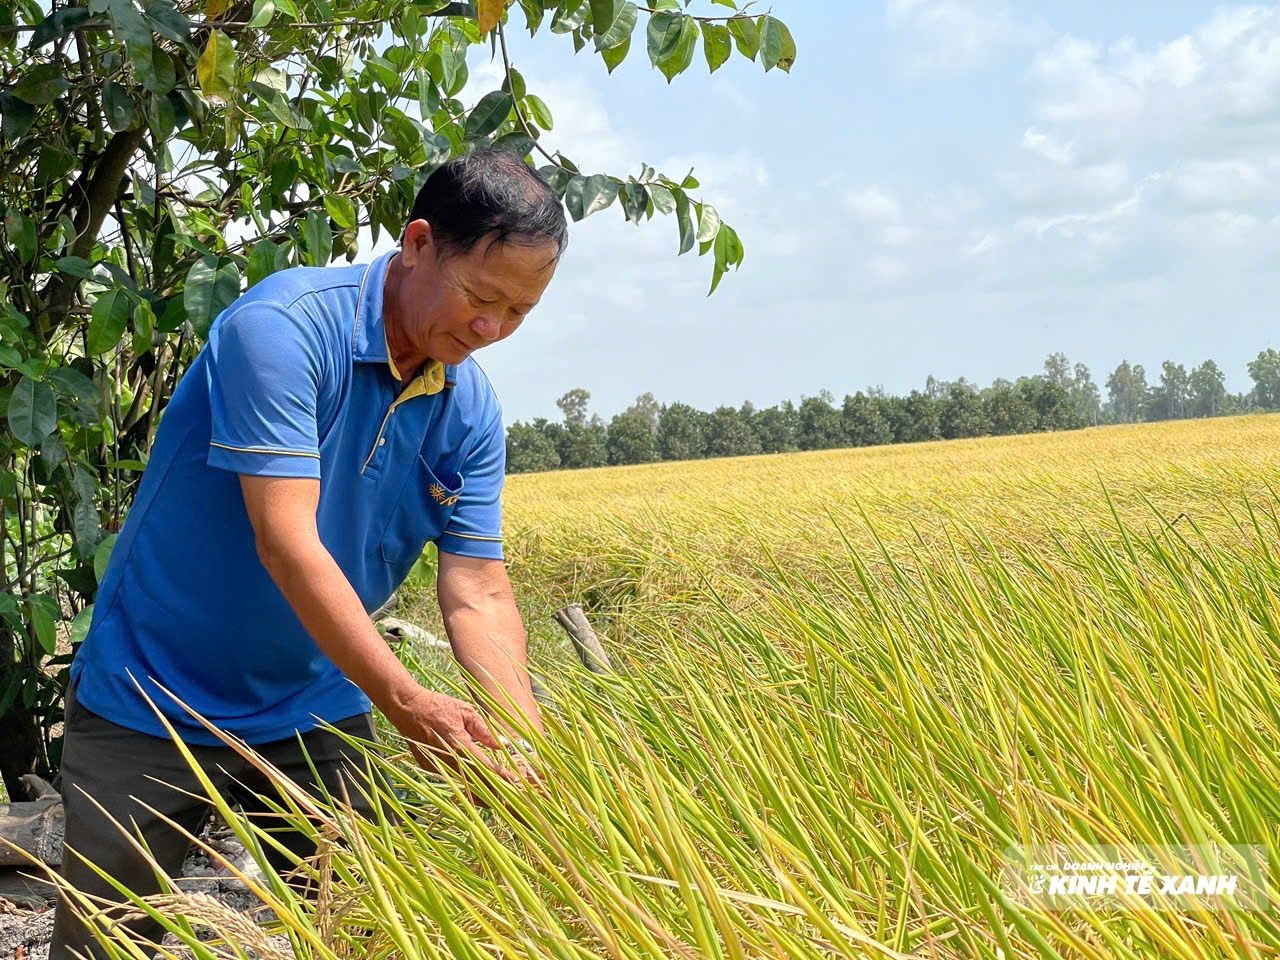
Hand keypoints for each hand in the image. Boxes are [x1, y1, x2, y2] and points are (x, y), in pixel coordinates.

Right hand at [392, 687, 521, 793]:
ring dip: (480, 793)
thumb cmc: (438, 706)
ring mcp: (438, 767)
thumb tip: (503, 744)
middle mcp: (449, 761)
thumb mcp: (465, 712)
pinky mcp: (431, 769)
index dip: (501, 777)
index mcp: (460, 746)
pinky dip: (465, 786)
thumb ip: (484, 730)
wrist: (408, 709)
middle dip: (493, 793)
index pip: (486, 767)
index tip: (514, 781)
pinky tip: (477, 788)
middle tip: (509, 796)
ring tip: (497, 797)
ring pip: (463, 787)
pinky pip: (452, 781)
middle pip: (476, 784)